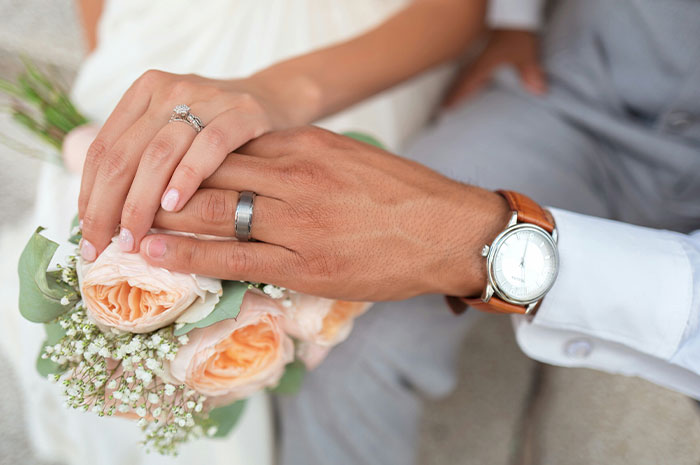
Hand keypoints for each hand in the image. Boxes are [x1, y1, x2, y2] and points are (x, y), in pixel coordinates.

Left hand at [78, 70, 299, 260]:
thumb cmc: (218, 131)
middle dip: (107, 207)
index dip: (89, 196)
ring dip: (140, 202)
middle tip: (105, 246)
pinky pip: (208, 147)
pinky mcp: (241, 112)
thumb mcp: (174, 135)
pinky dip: (187, 177)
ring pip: (158, 154)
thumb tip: (103, 218)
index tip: (88, 235)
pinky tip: (174, 206)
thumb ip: (142, 161)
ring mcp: (206, 98)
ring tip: (133, 237)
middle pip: (124, 155)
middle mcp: (169, 91)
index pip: (103, 150)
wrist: (275, 101)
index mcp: (144, 93)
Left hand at [139, 127, 509, 300]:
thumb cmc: (403, 195)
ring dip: (163, 217)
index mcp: (305, 146)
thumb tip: (261, 165)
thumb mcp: (349, 158)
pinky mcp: (304, 263)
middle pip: (210, 172)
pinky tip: (155, 253)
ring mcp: (298, 220)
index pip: (229, 145)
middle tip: (123, 192)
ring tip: (124, 223)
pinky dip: (188, 254)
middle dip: (162, 183)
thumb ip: (303, 159)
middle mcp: (295, 176)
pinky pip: (234, 257)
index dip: (185, 156)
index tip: (157, 165)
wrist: (448, 231)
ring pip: (214, 211)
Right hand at [442, 29, 545, 108]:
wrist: (513, 11)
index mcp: (484, 65)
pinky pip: (474, 65)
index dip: (456, 96)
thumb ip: (530, 73)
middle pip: (462, 80)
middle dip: (453, 92)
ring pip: (466, 73)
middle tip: (444, 105)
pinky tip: (474, 78)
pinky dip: (470, 75)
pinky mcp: (486, 47)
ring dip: (460, 84)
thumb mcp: (525, 53)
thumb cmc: (515, 31)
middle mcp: (479, 60)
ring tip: (453, 95)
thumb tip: (539, 91)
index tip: (445, 108)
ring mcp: (480, 53)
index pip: (466, 84)